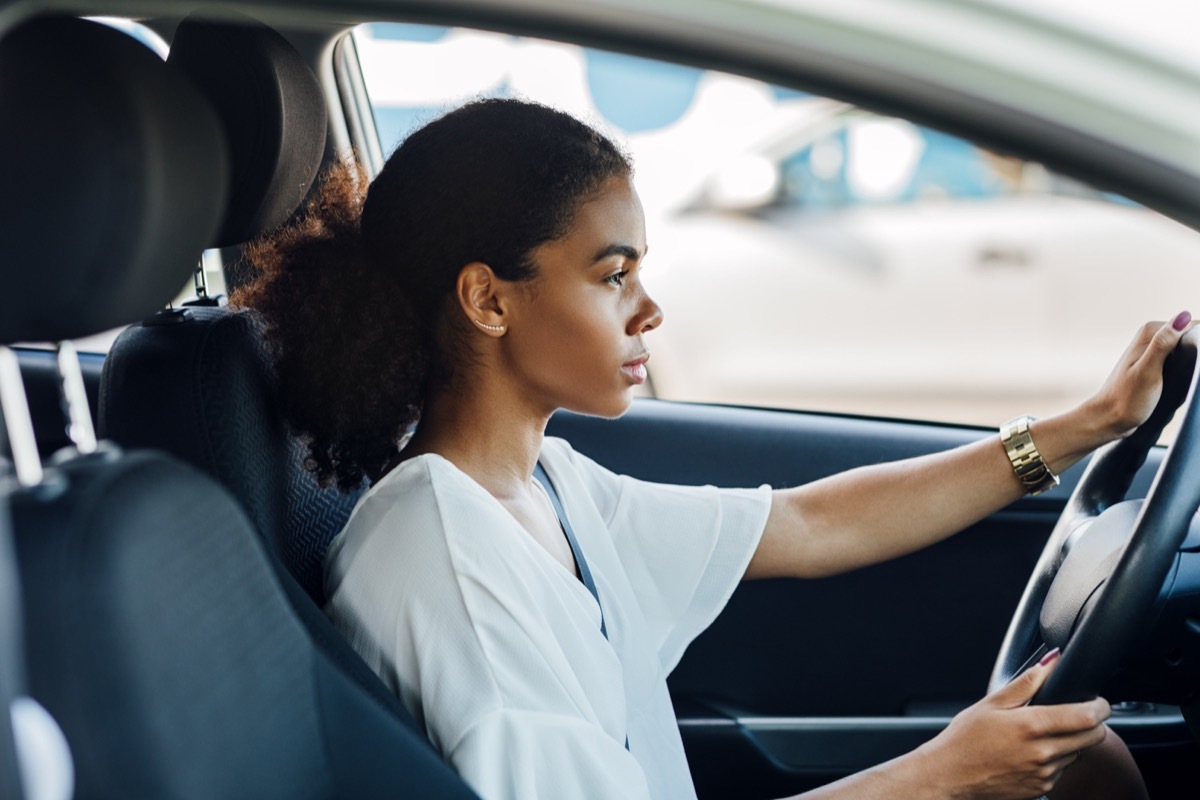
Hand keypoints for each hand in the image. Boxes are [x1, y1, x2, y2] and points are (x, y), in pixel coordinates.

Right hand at [913, 650, 1108, 799]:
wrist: (949, 776)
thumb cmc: (964, 739)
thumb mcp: (991, 703)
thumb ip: (1026, 682)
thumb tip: (1051, 661)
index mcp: (1031, 726)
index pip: (1088, 717)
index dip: (1099, 706)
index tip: (1097, 700)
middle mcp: (1043, 753)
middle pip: (1094, 737)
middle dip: (1093, 723)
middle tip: (1078, 714)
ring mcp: (1045, 774)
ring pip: (1079, 754)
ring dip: (1074, 742)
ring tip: (1046, 733)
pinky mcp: (1042, 789)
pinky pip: (1063, 770)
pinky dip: (1058, 758)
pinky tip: (1034, 751)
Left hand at [1087, 312, 1193, 439]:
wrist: (1108, 419)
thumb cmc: (1126, 399)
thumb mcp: (1148, 371)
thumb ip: (1163, 344)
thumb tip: (1184, 315)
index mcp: (1150, 333)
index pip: (1192, 326)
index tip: (1193, 367)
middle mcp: (1151, 338)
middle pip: (1191, 339)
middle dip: (1196, 357)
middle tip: (1181, 379)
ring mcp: (1153, 352)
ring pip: (1187, 352)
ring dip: (1191, 367)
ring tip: (1176, 383)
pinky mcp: (1155, 366)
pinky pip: (1180, 363)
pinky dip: (1184, 373)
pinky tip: (1176, 386)